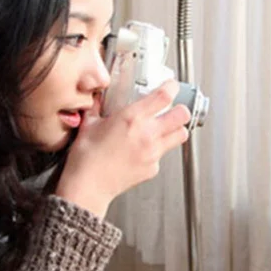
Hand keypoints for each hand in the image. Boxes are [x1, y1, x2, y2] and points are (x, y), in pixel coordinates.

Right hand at [55, 80, 190, 217]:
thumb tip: (98, 97)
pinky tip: (146, 150)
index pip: (165, 96)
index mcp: (132, 118)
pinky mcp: (153, 168)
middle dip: (181, 109)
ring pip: (181, 135)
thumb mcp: (90, 124)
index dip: (172, 87)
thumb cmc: (87, 157)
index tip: (171, 86)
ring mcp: (153, 152)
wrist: (89, 185)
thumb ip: (97, 107)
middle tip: (173, 109)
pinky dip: (159, 150)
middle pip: (182, 115)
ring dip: (177, 129)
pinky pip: (164, 155)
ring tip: (166, 128)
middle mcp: (148, 134)